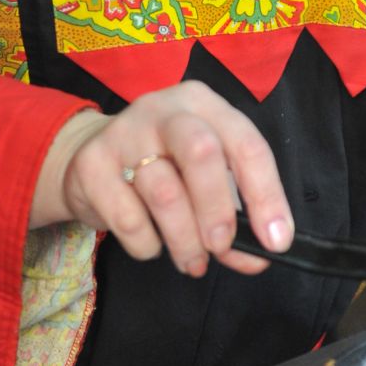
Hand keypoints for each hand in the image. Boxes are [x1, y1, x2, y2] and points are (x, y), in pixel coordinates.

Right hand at [29, 81, 292, 276]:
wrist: (88, 155)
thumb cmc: (163, 164)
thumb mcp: (204, 178)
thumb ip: (235, 217)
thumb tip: (258, 258)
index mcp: (204, 104)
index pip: (247, 144)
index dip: (267, 196)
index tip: (277, 241)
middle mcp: (165, 109)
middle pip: (202, 153)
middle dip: (218, 210)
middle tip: (221, 247)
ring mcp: (124, 133)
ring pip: (165, 193)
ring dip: (185, 240)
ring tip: (192, 261)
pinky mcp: (92, 164)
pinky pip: (128, 218)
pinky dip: (147, 245)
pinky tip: (152, 243)